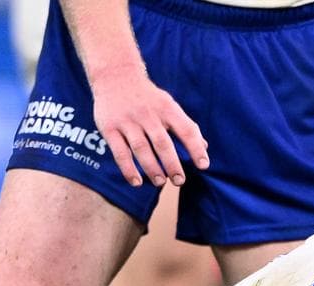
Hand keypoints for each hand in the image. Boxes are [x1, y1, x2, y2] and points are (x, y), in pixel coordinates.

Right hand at [90, 65, 208, 186]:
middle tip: (179, 180)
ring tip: (161, 182)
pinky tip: (136, 182)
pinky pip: (120, 152)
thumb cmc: (147, 97)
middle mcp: (147, 115)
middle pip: (162, 143)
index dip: (195, 148)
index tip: (203, 165)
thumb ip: (185, 126)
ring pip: (141, 148)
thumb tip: (204, 147)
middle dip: (172, 164)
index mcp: (166, 108)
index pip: (186, 129)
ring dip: (152, 168)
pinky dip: (128, 169)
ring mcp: (127, 122)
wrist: (115, 75)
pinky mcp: (109, 128)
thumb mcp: (168, 105)